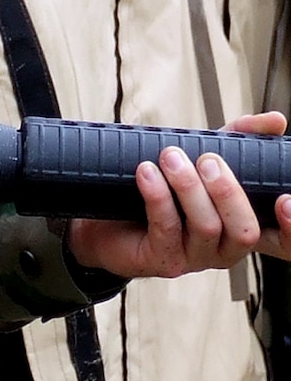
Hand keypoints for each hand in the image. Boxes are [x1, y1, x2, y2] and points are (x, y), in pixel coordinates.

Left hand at [67, 112, 290, 277]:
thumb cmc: (164, 190)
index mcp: (242, 226)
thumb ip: (239, 139)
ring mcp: (195, 258)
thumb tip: (277, 120)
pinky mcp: (162, 260)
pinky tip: (146, 172)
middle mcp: (225, 248)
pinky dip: (158, 196)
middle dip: (228, 192)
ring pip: (205, 227)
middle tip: (208, 159)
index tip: (284, 197)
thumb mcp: (203, 160)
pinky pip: (165, 228)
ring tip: (170, 157)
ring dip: (188, 187)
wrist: (107, 220)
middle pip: (244, 229)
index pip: (283, 240)